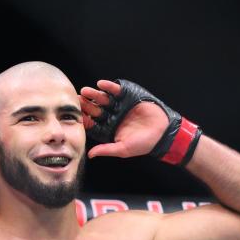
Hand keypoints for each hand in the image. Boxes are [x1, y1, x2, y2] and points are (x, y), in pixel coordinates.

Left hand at [80, 79, 202, 164]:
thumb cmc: (143, 144)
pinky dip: (109, 87)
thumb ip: (106, 150)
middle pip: (95, 110)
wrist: (163, 132)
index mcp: (108, 129)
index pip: (93, 124)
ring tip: (86, 91)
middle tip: (78, 100)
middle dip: (87, 105)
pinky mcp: (128, 97)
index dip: (85, 120)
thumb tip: (90, 154)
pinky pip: (116, 91)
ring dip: (94, 95)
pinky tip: (101, 84)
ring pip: (103, 99)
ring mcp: (119, 106)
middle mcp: (112, 117)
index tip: (76, 116)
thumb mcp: (123, 149)